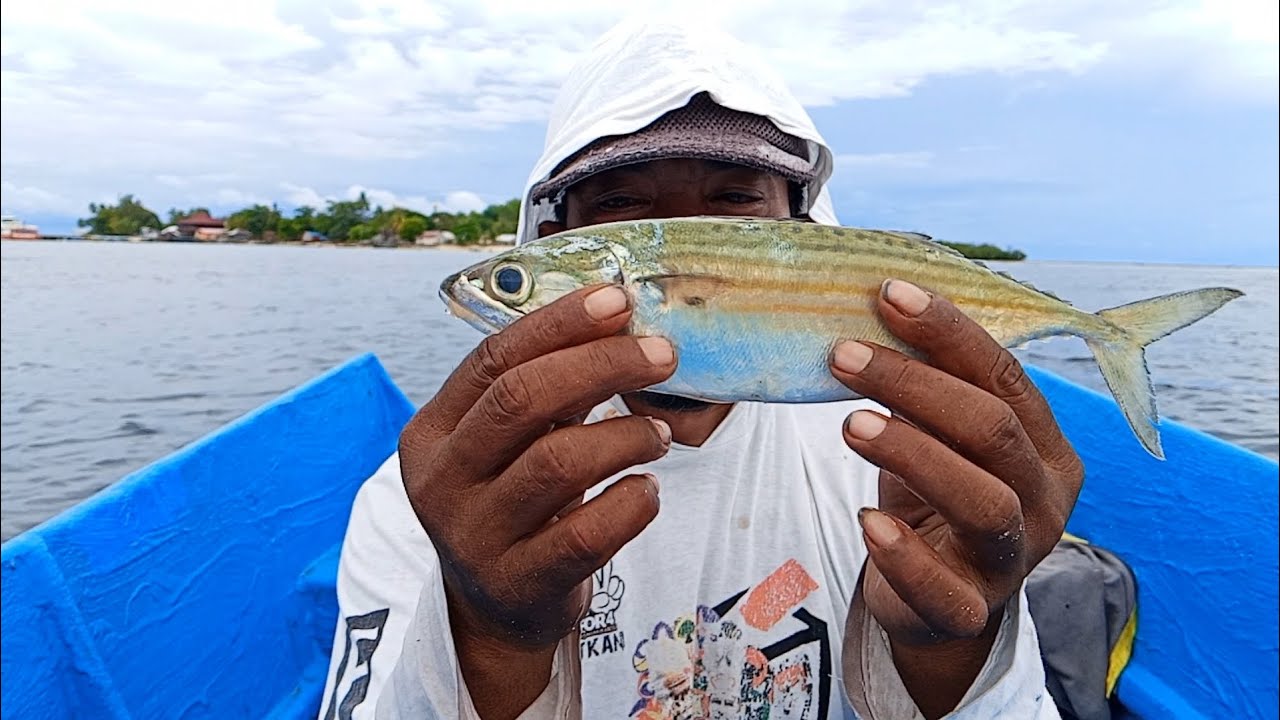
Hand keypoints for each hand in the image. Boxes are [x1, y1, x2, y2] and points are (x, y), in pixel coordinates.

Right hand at [397, 284, 675, 718]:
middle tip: (662, 356)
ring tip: (658, 435)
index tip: (618, 300)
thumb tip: (619, 317)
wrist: (498, 607)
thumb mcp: (508, 443)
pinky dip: (631, 503)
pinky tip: (648, 490)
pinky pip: (585, 534)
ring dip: (624, 435)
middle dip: (602, 365)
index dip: (558, 322)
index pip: (492, 358)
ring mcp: (473, 536)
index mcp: (431, 431)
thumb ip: (543, 386)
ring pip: (558, 462)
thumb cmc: (515, 500)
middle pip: (521, 399)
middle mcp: (440, 482)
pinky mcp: (518, 582)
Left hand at [829, 279, 1083, 714]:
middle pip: (993, 430)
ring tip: (851, 426)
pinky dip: (906, 555)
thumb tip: (873, 307)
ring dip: (914, 455)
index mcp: (1043, 445)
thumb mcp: (940, 439)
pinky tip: (869, 524)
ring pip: (982, 501)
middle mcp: (1042, 499)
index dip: (948, 331)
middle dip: (915, 383)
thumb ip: (926, 386)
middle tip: (843, 355)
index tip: (887, 294)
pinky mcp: (970, 610)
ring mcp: (1011, 558)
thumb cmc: (938, 499)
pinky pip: (946, 589)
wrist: (941, 604)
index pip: (1003, 375)